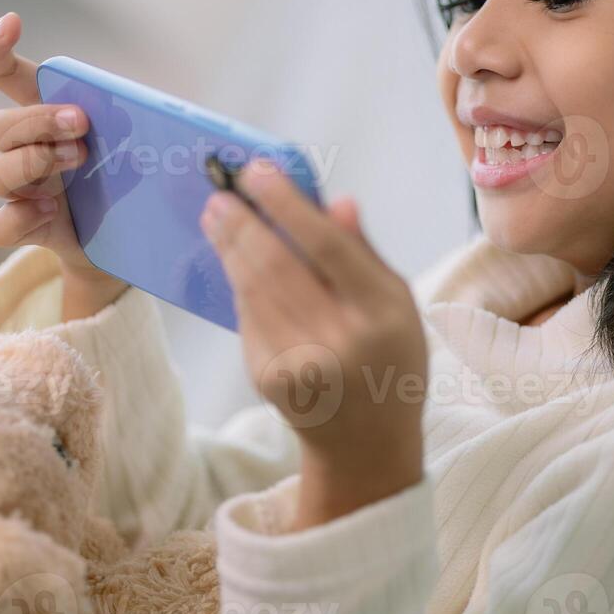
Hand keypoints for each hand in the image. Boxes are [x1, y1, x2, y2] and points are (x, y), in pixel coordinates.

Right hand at [0, 13, 125, 317]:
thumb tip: (179, 113)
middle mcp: (25, 150)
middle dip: (37, 120)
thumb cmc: (133, 178)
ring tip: (77, 162)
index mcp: (46, 116)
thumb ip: (146, 119)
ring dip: (31, 163)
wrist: (132, 242)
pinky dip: (17, 218)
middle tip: (81, 124)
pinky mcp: (25, 230)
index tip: (11, 22)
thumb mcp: (144, 141)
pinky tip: (49, 213)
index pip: (3, 75)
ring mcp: (21, 192)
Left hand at [200, 158, 426, 527]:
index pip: (327, 247)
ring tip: (216, 215)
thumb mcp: (397, 303)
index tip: (258, 172)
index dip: (288, 205)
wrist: (367, 442)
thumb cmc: (387, 355)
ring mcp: (300, 363)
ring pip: (253, 289)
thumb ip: (363, 252)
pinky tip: (231, 257)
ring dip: (229, 246)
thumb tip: (337, 201)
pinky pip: (247, 316)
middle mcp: (340, 340)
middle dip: (244, 222)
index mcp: (381, 314)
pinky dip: (238, 282)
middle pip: (278, 266)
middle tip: (221, 191)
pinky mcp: (268, 378)